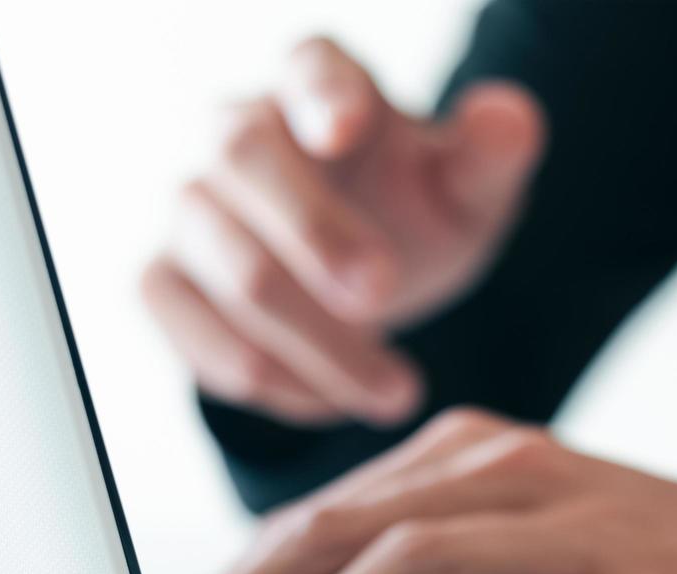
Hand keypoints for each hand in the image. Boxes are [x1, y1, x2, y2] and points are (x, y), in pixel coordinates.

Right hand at [141, 38, 545, 426]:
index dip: (320, 94)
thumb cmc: (411, 213)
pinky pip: (201, 339)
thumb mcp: (466, 192)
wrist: (359, 280)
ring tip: (400, 392)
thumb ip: (490, 157)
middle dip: (315, 233)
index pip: (307, 66)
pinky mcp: (165, 284)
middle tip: (382, 293)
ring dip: (320, 345)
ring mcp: (191, 209)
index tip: (345, 128)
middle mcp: (235, 133)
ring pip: (233, 271)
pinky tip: (338, 402)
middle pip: (244, 159)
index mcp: (317, 85)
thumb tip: (511, 119)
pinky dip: (277, 385)